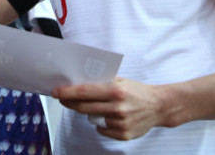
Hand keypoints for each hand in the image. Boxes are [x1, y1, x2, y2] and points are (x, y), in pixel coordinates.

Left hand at [52, 78, 167, 140]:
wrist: (159, 106)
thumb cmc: (138, 91)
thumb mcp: (121, 81)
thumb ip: (102, 82)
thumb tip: (79, 82)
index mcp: (116, 91)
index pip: (85, 92)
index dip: (68, 92)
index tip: (56, 92)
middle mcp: (117, 107)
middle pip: (84, 107)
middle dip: (70, 102)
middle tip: (63, 99)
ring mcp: (120, 122)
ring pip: (92, 119)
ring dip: (90, 113)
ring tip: (100, 107)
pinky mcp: (123, 134)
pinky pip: (102, 129)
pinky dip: (102, 124)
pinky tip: (111, 117)